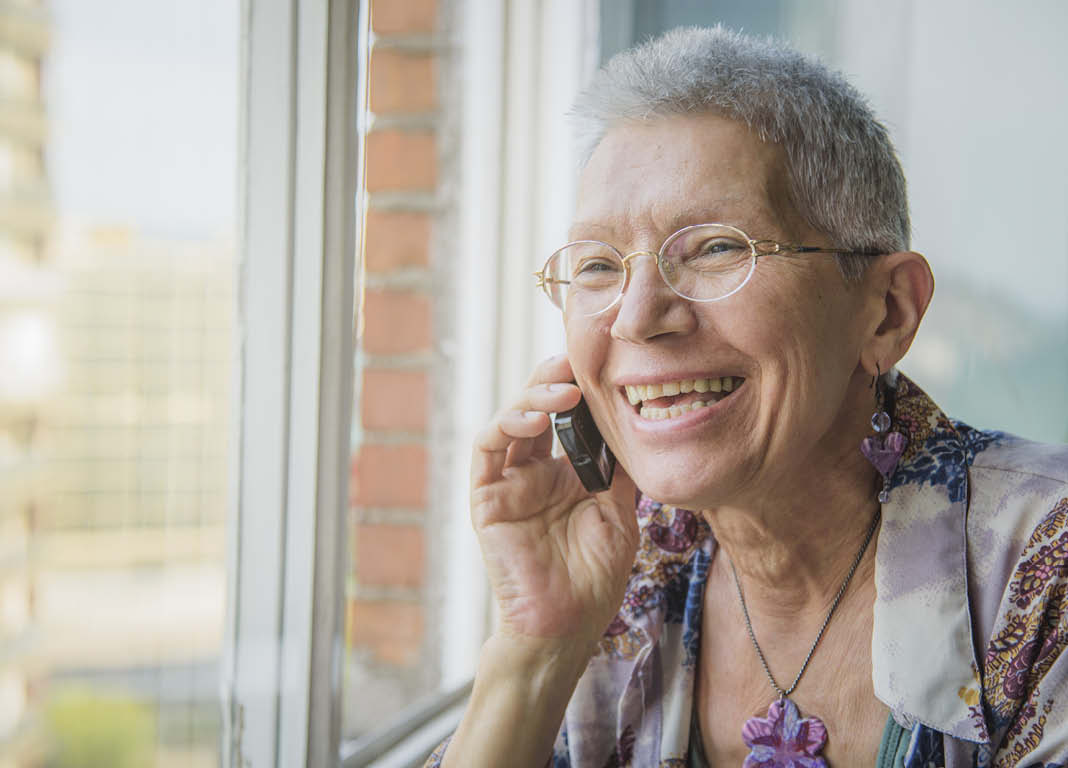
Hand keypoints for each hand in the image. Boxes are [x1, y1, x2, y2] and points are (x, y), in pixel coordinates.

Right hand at [471, 355, 638, 647]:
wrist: (567, 626)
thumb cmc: (594, 578)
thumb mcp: (619, 514)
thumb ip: (618, 470)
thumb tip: (634, 421)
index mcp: (565, 473)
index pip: (568, 418)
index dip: (580, 388)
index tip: (604, 364)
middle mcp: (534, 471)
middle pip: (537, 408)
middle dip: (555, 380)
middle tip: (578, 362)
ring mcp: (508, 482)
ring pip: (511, 419)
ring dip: (533, 397)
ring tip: (564, 390)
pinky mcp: (486, 497)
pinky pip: (487, 450)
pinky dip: (506, 425)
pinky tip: (533, 419)